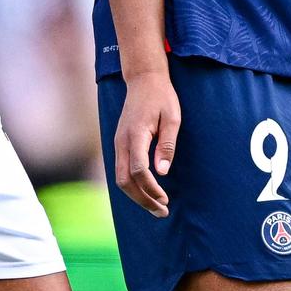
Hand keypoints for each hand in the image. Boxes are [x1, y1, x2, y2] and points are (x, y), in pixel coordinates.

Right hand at [113, 70, 180, 216]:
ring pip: (120, 178)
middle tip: (162, 211)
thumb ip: (166, 145)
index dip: (151, 189)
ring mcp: (118, 143)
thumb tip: (162, 173)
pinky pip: (121, 170)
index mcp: (135, 134)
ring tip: (156, 207)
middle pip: (125, 181)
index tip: (165, 199)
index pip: (139, 170)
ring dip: (137, 196)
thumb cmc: (161, 97)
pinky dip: (132, 186)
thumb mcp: (172, 118)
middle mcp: (121, 141)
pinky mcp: (119, 144)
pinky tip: (147, 192)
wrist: (143, 79)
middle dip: (142, 200)